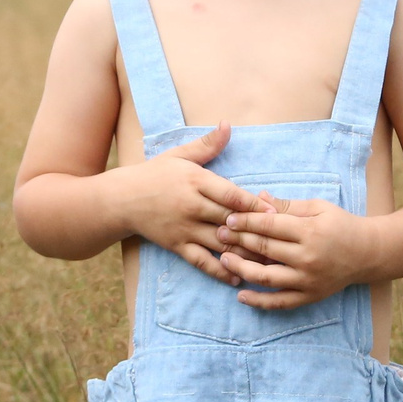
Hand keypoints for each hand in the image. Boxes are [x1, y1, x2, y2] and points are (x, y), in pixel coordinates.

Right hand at [113, 124, 267, 284]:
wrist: (121, 200)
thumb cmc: (154, 174)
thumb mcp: (180, 155)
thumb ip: (207, 144)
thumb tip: (228, 125)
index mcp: (196, 181)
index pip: (231, 194)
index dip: (255, 204)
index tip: (275, 212)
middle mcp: (192, 206)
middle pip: (230, 220)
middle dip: (255, 231)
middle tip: (281, 240)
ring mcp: (184, 228)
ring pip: (220, 243)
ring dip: (244, 253)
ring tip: (268, 262)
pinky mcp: (176, 246)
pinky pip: (202, 262)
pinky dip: (220, 271)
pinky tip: (238, 276)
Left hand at [215, 196, 377, 308]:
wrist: (368, 253)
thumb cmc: (341, 224)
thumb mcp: (318, 207)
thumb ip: (287, 205)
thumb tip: (259, 198)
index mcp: (310, 231)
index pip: (270, 226)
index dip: (246, 222)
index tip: (228, 218)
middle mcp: (308, 257)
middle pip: (265, 249)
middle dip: (239, 241)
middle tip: (218, 234)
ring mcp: (308, 280)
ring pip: (267, 278)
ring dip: (241, 270)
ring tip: (223, 260)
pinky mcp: (309, 296)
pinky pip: (280, 302)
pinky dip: (259, 301)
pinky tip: (241, 296)